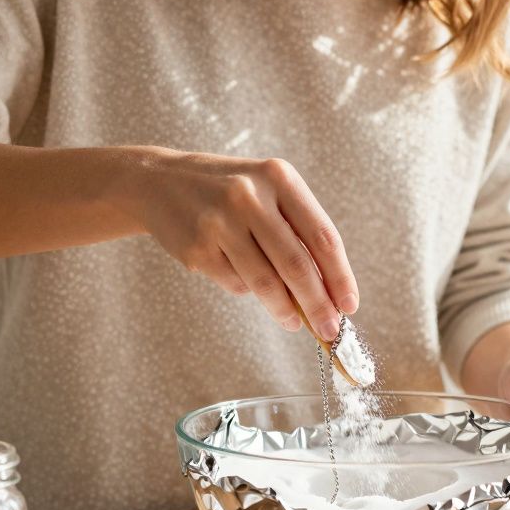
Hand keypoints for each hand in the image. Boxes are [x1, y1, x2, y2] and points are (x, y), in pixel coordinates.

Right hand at [132, 148, 357, 340]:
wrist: (159, 182)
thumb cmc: (229, 192)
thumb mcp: (267, 192)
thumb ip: (297, 232)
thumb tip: (329, 292)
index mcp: (279, 178)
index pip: (322, 236)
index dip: (340, 276)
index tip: (350, 305)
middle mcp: (249, 196)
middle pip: (296, 265)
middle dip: (318, 304)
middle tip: (330, 331)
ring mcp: (219, 222)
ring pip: (265, 282)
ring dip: (285, 309)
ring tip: (293, 322)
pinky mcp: (197, 247)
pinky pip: (235, 284)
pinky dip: (247, 291)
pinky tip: (245, 282)